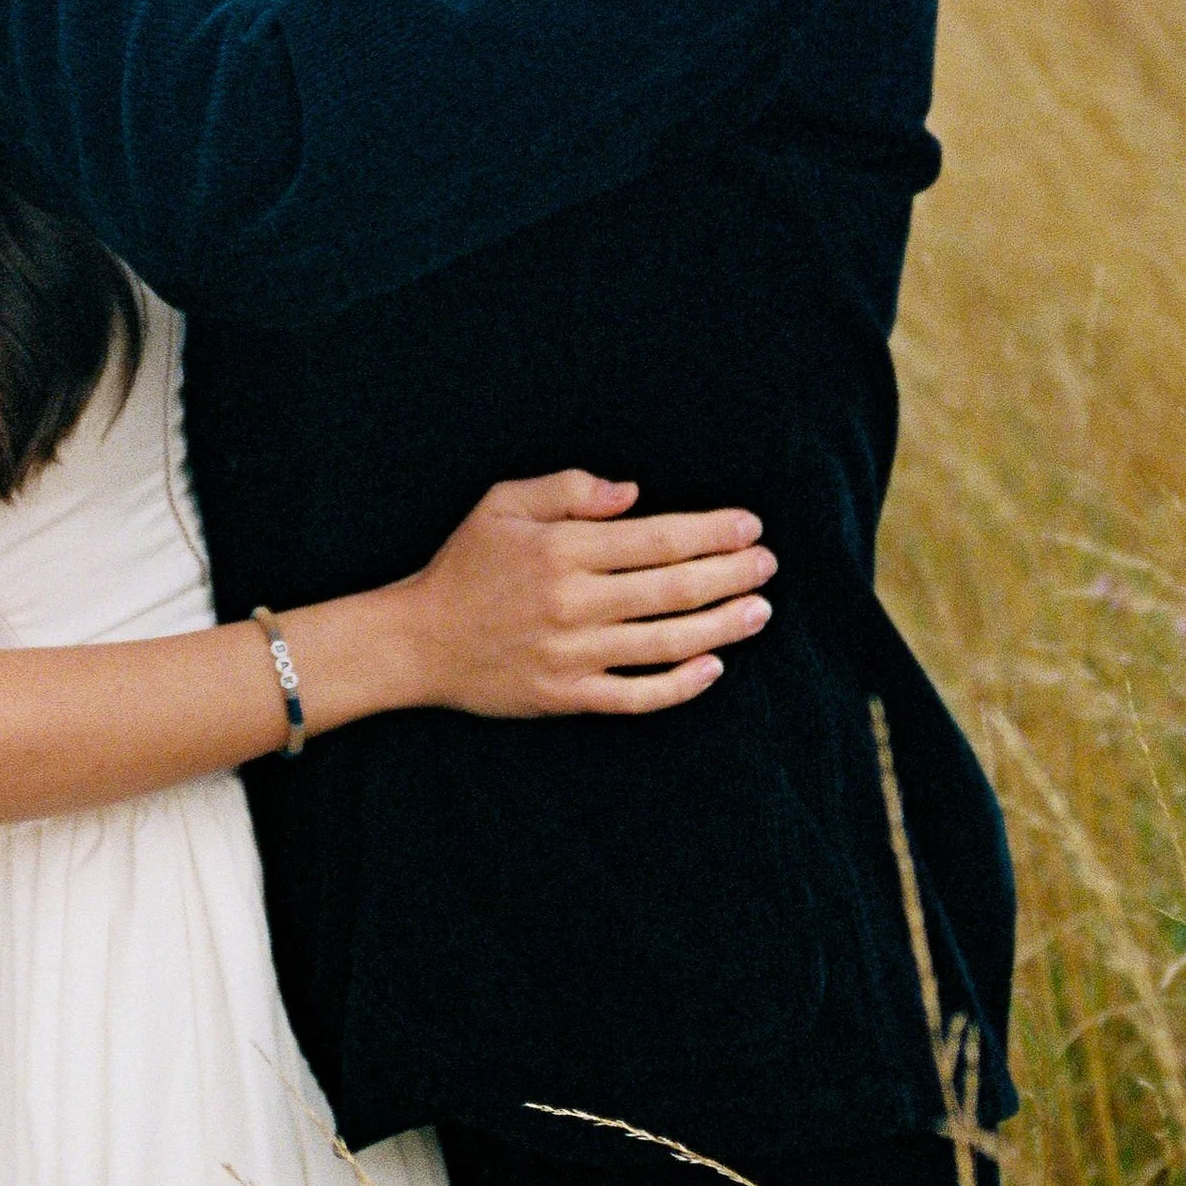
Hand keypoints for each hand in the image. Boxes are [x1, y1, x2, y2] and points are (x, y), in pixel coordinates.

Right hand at [398, 471, 774, 718]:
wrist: (417, 641)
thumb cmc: (464, 565)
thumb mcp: (502, 504)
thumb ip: (569, 489)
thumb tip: (634, 492)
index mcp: (561, 549)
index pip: (657, 538)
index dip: (712, 532)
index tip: (750, 526)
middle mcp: (573, 602)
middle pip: (673, 589)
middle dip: (731, 574)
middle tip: (768, 566)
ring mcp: (573, 654)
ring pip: (666, 642)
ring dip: (722, 626)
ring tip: (759, 611)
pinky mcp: (567, 696)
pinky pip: (637, 696)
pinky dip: (681, 685)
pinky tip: (714, 667)